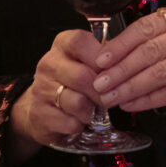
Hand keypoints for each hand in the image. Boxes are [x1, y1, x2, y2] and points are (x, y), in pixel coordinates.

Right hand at [8, 29, 105, 158]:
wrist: (42, 107)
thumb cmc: (72, 82)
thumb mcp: (86, 62)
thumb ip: (105, 58)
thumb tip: (125, 61)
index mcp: (62, 45)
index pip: (79, 42)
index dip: (99, 57)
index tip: (112, 70)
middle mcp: (48, 64)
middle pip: (80, 76)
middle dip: (101, 91)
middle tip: (109, 98)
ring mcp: (41, 89)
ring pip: (76, 102)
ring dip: (90, 110)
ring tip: (92, 110)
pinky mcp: (40, 114)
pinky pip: (70, 122)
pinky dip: (80, 125)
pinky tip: (78, 120)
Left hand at [89, 0, 165, 114]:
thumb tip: (123, 51)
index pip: (147, 26)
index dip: (120, 44)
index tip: (99, 59)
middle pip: (150, 49)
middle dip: (120, 69)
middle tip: (98, 82)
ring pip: (159, 71)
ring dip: (130, 86)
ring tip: (110, 96)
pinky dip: (149, 99)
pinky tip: (134, 104)